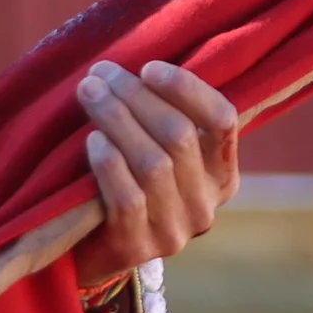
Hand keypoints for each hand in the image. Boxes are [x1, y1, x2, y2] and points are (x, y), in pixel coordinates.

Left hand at [73, 60, 238, 287]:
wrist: (95, 249)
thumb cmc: (128, 181)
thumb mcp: (157, 152)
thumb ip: (161, 116)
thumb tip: (135, 62)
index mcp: (222, 173)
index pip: (223, 120)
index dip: (187, 89)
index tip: (149, 67)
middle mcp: (206, 203)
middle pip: (178, 135)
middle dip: (136, 96)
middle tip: (100, 73)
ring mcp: (174, 230)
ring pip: (152, 162)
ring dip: (117, 119)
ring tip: (89, 93)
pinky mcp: (137, 246)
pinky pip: (127, 197)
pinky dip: (109, 163)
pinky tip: (92, 140)